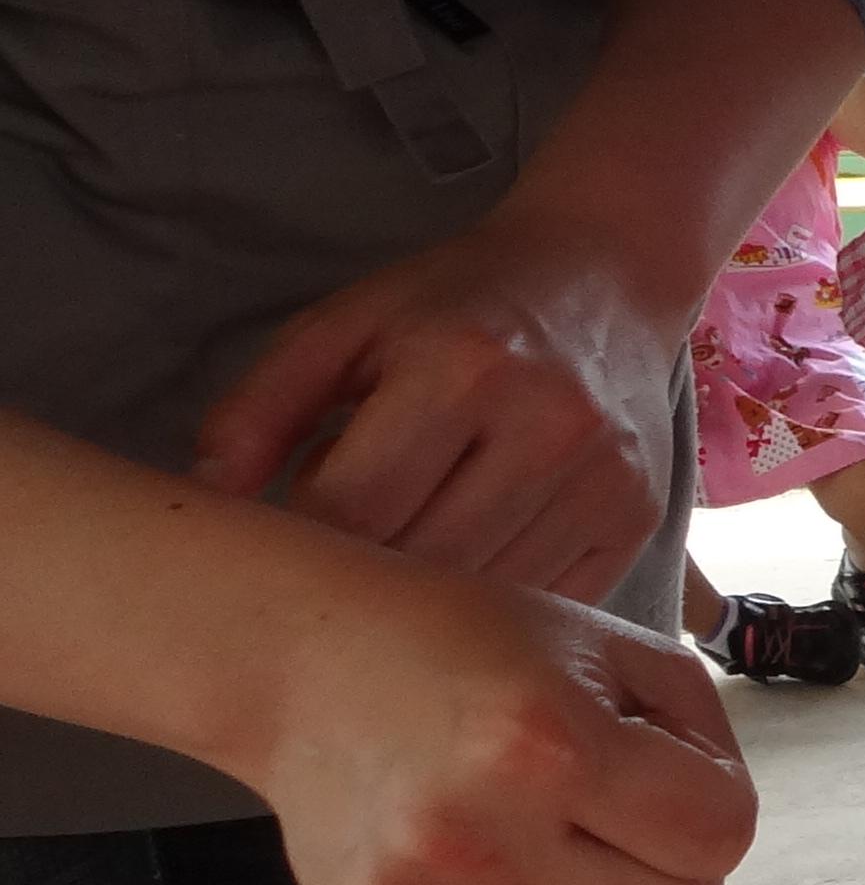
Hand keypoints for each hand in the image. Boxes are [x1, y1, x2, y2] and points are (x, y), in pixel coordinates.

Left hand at [189, 210, 688, 599]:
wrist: (608, 278)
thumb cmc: (459, 304)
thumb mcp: (345, 324)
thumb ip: (260, 404)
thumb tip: (207, 495)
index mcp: (460, 366)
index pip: (354, 507)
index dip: (302, 540)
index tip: (289, 537)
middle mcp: (546, 426)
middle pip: (420, 562)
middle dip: (363, 577)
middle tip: (338, 562)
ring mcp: (603, 480)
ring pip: (484, 597)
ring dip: (428, 600)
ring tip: (403, 558)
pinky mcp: (638, 520)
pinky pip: (546, 604)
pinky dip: (494, 606)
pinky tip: (469, 565)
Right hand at [234, 564, 754, 884]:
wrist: (298, 666)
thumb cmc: (475, 644)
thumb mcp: (615, 648)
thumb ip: (707, 747)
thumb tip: (714, 873)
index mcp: (546, 747)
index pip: (720, 837)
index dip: (715, 802)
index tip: (666, 768)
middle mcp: (475, 840)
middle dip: (671, 867)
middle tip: (615, 809)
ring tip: (539, 824)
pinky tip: (479, 851)